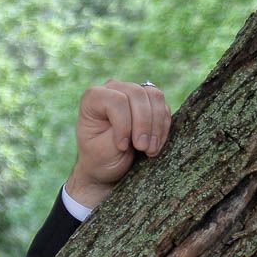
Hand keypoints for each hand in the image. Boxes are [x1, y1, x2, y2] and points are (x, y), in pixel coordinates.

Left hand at [66, 79, 173, 209]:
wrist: (108, 166)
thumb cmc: (99, 159)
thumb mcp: (102, 150)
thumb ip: (118, 132)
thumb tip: (141, 118)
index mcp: (93, 98)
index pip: (116, 100)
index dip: (124, 124)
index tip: (122, 146)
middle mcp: (113, 89)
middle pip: (138, 94)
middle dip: (144, 124)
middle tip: (143, 148)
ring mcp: (133, 92)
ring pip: (155, 97)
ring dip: (156, 125)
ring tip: (150, 150)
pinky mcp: (149, 101)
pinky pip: (164, 107)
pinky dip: (163, 127)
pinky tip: (155, 145)